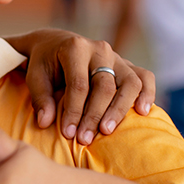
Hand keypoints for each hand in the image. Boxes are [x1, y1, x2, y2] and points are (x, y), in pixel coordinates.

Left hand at [11, 30, 155, 145]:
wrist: (56, 44)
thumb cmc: (45, 63)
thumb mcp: (35, 76)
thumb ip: (41, 98)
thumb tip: (45, 123)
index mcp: (75, 48)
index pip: (78, 84)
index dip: (74, 111)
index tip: (68, 133)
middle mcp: (100, 50)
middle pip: (104, 86)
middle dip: (94, 115)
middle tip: (84, 139)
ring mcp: (117, 57)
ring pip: (129, 82)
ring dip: (120, 109)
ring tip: (107, 131)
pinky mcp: (128, 65)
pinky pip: (145, 77)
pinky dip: (148, 93)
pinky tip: (143, 112)